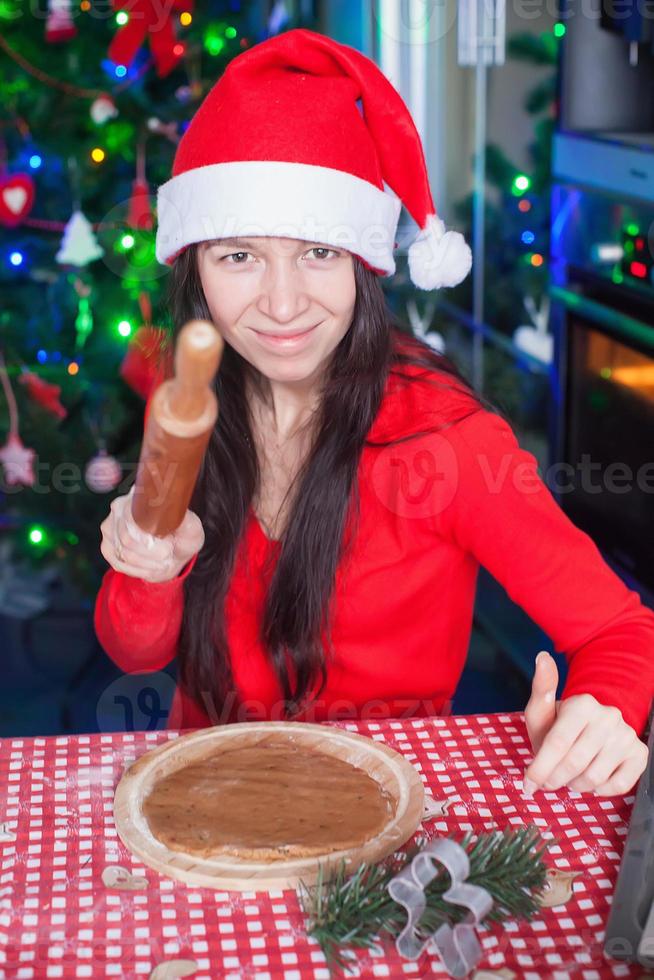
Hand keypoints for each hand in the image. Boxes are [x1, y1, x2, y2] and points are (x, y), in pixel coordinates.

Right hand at [100, 487, 204, 582]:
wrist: (173, 552)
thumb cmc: (182, 537)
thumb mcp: (191, 530)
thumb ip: (187, 522)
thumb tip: (179, 515)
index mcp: (139, 496)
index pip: (134, 518)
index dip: (150, 538)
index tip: (168, 547)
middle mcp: (119, 508)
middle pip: (128, 539)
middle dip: (152, 553)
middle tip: (168, 554)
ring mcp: (109, 527)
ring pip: (124, 553)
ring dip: (148, 563)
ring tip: (162, 560)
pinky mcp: (107, 546)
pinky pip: (119, 563)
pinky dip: (138, 570)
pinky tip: (150, 566)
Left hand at [522, 650, 648, 796]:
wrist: (587, 733)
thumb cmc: (558, 726)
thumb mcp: (541, 711)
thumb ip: (540, 690)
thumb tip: (542, 657)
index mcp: (583, 703)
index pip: (557, 743)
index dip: (540, 767)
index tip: (527, 783)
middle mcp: (608, 715)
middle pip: (574, 762)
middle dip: (555, 779)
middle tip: (548, 782)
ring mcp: (626, 735)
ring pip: (595, 777)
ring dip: (575, 785)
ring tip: (569, 777)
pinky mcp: (639, 754)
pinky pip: (619, 786)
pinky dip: (600, 790)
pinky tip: (591, 780)